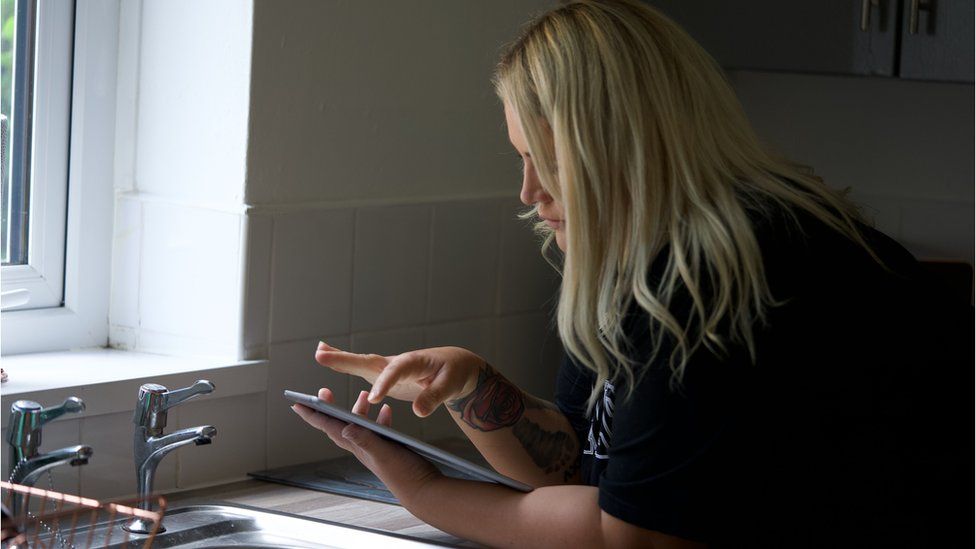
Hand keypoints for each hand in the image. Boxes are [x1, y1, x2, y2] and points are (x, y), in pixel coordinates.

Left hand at [291, 388, 440, 502]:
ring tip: (362, 394)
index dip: (312, 415)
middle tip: (324, 392)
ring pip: (360, 424)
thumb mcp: (384, 454)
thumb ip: (365, 440)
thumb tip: (345, 428)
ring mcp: (375, 447)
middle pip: (340, 423)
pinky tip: (387, 410)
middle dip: (330, 407)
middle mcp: (363, 447)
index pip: (329, 427)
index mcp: (358, 446)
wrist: (423, 490)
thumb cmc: (404, 476)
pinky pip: (380, 429)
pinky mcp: (389, 448)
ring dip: (359, 409)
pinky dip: (381, 417)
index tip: (297, 403)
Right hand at [315, 342, 483, 416]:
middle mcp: (396, 362)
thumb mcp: (450, 385)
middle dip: (346, 360)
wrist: (454, 364)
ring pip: (361, 363)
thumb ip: (434, 397)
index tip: (373, 397)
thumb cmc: (454, 372)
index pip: (395, 373)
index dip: (384, 384)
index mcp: (412, 363)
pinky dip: (345, 363)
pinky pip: (362, 369)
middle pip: (369, 361)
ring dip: (340, 359)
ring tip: (318, 352)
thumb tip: (419, 411)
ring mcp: (388, 368)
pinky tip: (329, 358)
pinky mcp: (385, 374)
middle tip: (321, 354)